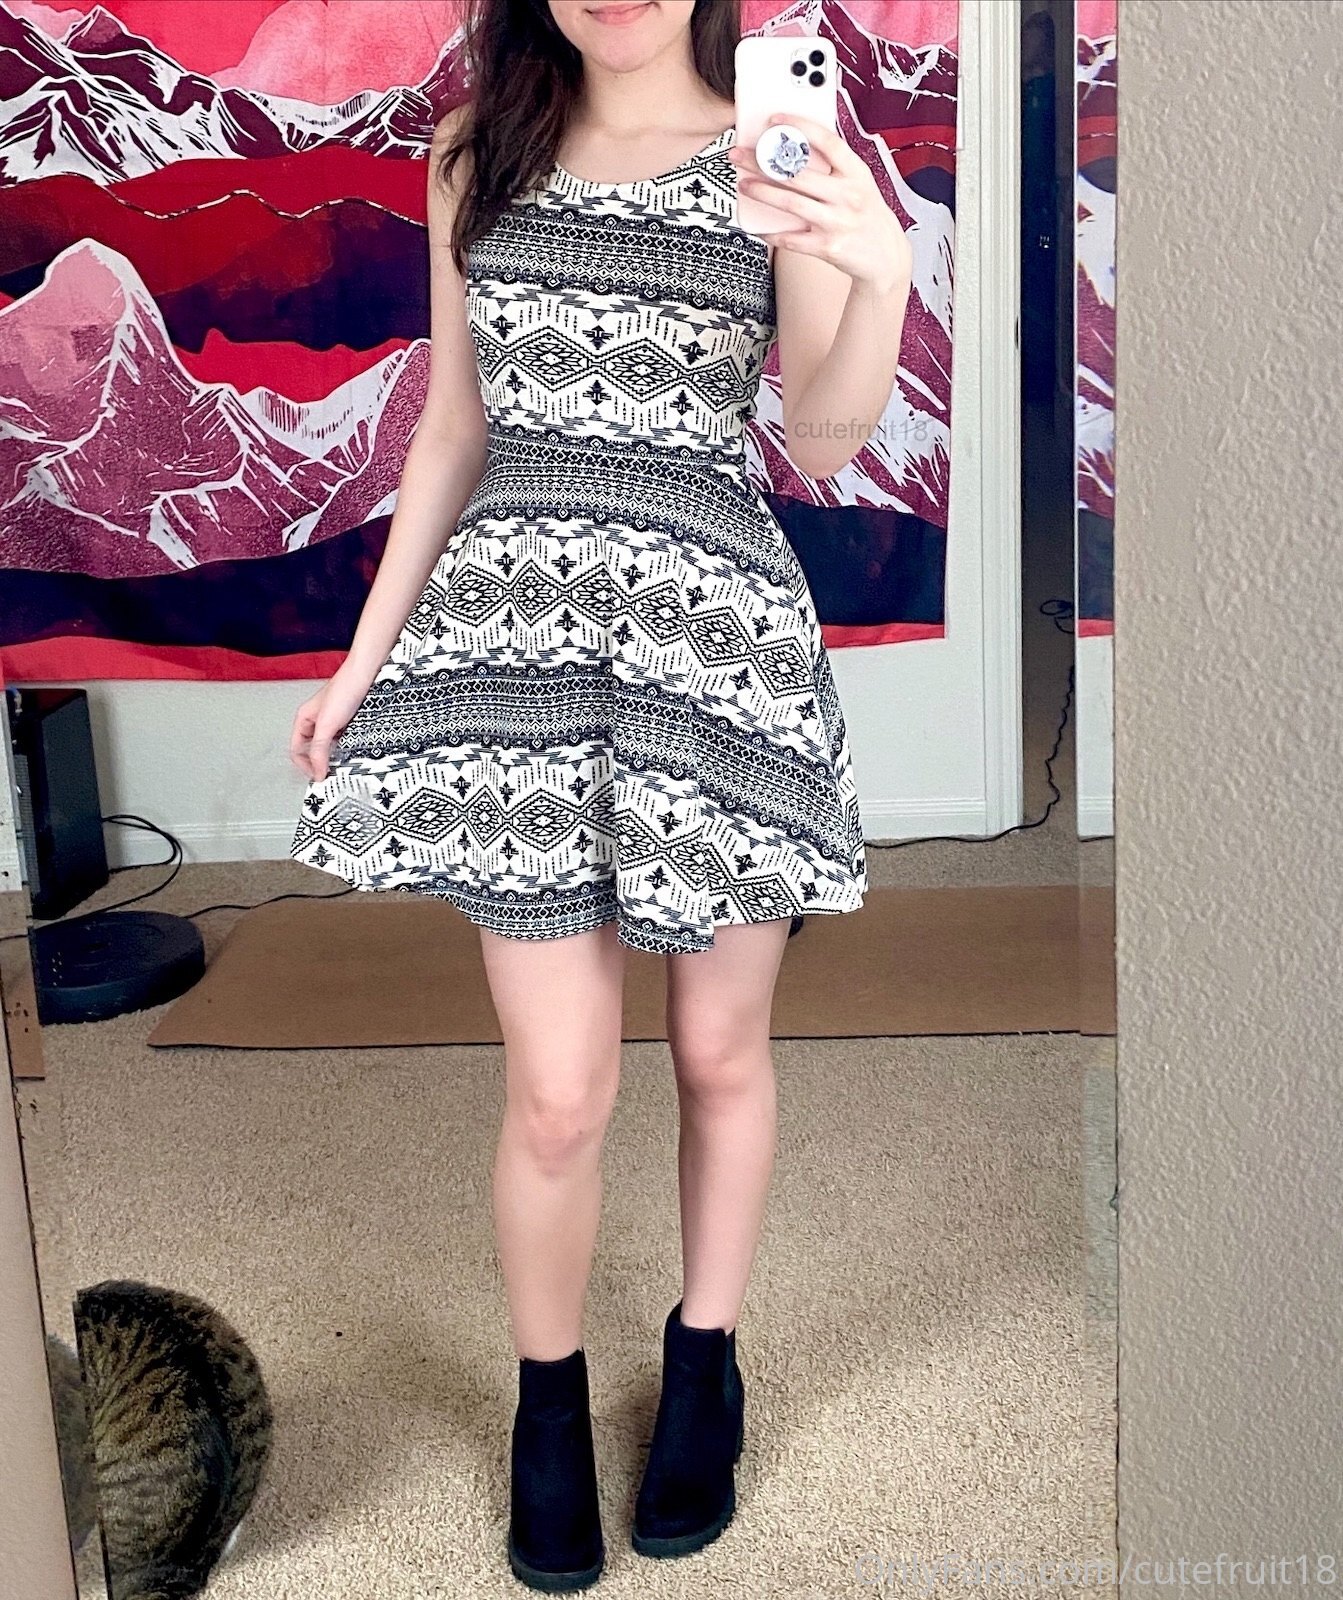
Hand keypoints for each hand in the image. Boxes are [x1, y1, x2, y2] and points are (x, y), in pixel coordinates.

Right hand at [289, 664, 372, 781]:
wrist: (368, 673)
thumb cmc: (345, 690)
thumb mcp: (327, 724)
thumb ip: (319, 749)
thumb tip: (317, 773)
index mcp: (304, 719)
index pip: (296, 751)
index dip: (305, 765)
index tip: (320, 776)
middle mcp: (317, 721)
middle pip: (312, 750)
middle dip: (321, 762)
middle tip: (334, 774)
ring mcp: (334, 722)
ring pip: (330, 747)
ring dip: (337, 756)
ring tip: (346, 764)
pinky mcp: (350, 722)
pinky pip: (345, 741)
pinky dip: (349, 749)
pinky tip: (356, 752)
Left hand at [730, 112, 912, 292]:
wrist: (886, 257)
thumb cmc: (867, 215)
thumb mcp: (861, 183)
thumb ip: (836, 166)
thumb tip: (798, 145)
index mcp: (857, 173)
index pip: (827, 141)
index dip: (799, 127)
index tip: (774, 120)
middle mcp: (848, 195)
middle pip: (799, 173)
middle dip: (763, 162)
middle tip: (740, 155)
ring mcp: (837, 222)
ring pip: (791, 203)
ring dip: (762, 192)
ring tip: (743, 184)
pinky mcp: (828, 247)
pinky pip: (791, 239)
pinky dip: (771, 232)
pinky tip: (757, 226)